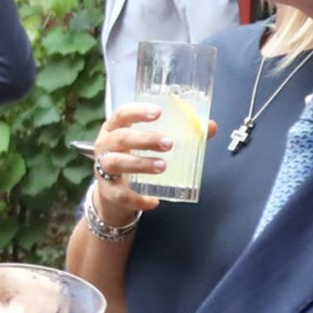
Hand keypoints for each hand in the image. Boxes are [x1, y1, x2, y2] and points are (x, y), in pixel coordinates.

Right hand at [85, 104, 215, 230]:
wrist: (113, 192)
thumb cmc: (134, 158)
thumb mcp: (150, 144)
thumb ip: (180, 134)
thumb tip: (209, 127)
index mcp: (115, 128)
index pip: (122, 114)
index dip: (138, 112)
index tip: (158, 112)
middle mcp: (105, 146)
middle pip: (121, 138)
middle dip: (145, 139)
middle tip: (168, 143)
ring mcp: (103, 168)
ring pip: (116, 163)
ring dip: (140, 164)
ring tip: (162, 166)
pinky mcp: (107, 191)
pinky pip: (120, 195)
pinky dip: (137, 199)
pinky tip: (153, 201)